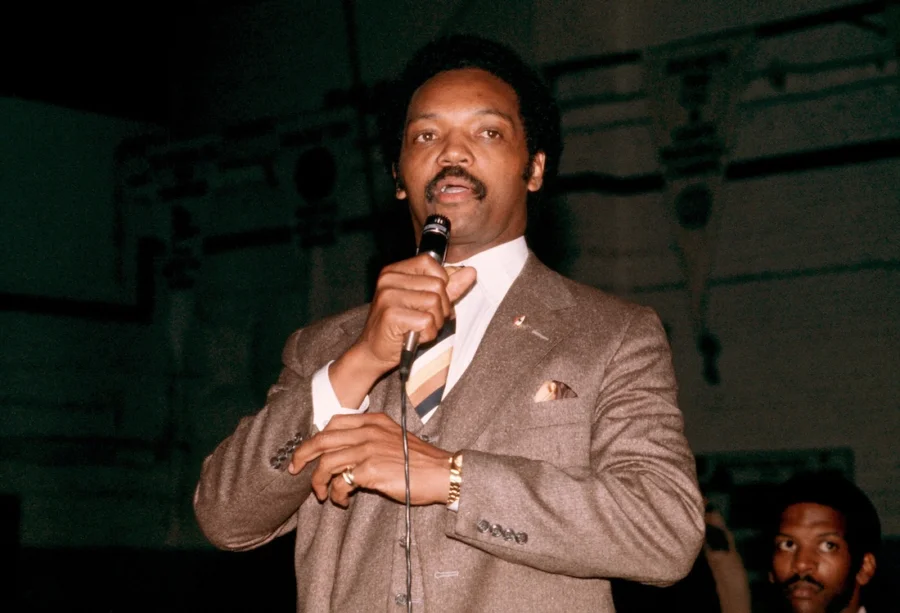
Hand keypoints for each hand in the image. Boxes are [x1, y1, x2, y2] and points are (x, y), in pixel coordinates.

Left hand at [287, 413, 451, 507]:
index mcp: (374, 421)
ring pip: (326, 463)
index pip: (334, 422)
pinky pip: (340, 483)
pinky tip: (343, 502)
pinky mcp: (370, 470)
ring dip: (318, 482)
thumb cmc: (419, 461)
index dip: (316, 437)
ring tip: (322, 494)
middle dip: (302, 455)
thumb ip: (371, 438)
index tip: (307, 451)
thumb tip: (346, 453)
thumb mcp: (394, 438)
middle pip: (322, 439)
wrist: (441, 472)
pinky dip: (336, 495)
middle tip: (294, 468)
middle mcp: (368, 431)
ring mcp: (368, 450)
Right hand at [329, 257, 475, 406]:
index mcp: (395, 271)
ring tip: (419, 328)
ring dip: (435, 322)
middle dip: (440, 308)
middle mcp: (389, 279)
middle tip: (424, 320)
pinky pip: (427, 321)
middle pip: (437, 285)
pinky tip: (414, 336)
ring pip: (434, 303)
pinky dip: (427, 334)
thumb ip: (448, 287)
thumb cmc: (400, 327)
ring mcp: (388, 296)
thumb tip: (471, 272)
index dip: (441, 282)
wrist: (373, 352)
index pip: (430, 263)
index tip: (430, 300)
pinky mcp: (391, 314)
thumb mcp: (425, 303)